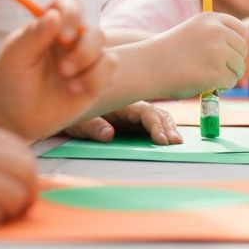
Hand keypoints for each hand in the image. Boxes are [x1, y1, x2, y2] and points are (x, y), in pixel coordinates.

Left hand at [0, 0, 115, 140]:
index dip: (72, 13)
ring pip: (106, 53)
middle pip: (95, 32)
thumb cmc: (10, 79)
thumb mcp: (15, 56)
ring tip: (68, 84)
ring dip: (89, 68)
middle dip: (84, 50)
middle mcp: (73, 40)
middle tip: (64, 69)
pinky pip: (110, 73)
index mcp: (52, 26)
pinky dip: (95, 81)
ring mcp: (86, 60)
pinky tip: (74, 91)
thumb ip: (33, 35)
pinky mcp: (95, 80)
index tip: (63, 36)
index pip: (69, 5)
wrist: (13, 114)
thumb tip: (54, 15)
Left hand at [64, 101, 181, 144]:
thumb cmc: (77, 116)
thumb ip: (94, 127)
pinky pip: (153, 125)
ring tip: (177, 143)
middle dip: (169, 127)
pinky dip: (163, 131)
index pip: (147, 113)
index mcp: (124, 105)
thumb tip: (109, 135)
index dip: (156, 126)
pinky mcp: (134, 124)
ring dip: (169, 129)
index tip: (162, 140)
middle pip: (158, 114)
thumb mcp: (80, 122)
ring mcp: (135, 116)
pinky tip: (168, 140)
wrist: (72, 111)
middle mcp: (134, 108)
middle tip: (176, 143)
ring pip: (159, 118)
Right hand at [153, 12, 247, 97]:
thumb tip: (240, 52)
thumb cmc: (167, 53)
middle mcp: (217, 31)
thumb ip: (214, 37)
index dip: (235, 46)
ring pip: (239, 67)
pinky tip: (207, 86)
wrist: (146, 67)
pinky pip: (230, 82)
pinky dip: (222, 87)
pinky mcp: (216, 72)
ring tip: (208, 78)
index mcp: (211, 18)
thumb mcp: (192, 33)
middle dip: (232, 63)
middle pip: (242, 50)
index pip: (241, 31)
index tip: (226, 55)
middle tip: (216, 71)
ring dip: (228, 76)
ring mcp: (218, 51)